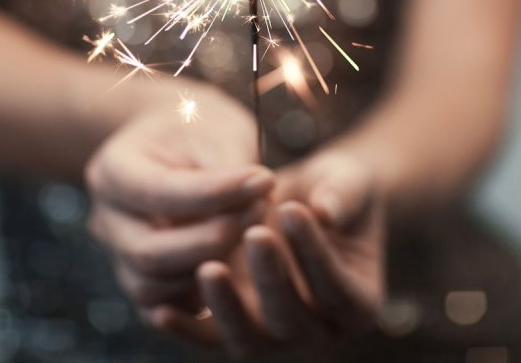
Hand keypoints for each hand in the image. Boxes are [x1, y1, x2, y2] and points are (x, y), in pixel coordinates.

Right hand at [85, 86, 273, 317]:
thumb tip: (261, 194)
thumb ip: (230, 165)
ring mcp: (117, 257)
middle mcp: (105, 219)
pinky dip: (198, 296)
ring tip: (251, 234)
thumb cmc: (197, 130)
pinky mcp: (141, 283)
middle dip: (212, 239)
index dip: (215, 192)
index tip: (265, 180)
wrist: (177, 145)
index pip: (159, 192)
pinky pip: (162, 308)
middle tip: (262, 211)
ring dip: (208, 268)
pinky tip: (234, 265)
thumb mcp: (212, 128)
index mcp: (111, 170)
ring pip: (152, 287)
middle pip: (148, 252)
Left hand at [150, 149, 385, 359]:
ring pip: (251, 340)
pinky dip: (187, 330)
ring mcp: (275, 341)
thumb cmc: (331, 189)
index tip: (291, 210)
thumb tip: (328, 210)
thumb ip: (343, 193)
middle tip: (252, 232)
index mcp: (358, 304)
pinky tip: (162, 310)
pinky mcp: (236, 331)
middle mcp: (319, 334)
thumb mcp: (347, 180)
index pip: (338, 289)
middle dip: (273, 277)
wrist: (298, 202)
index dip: (316, 252)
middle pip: (293, 321)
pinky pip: (210, 339)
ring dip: (228, 309)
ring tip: (208, 269)